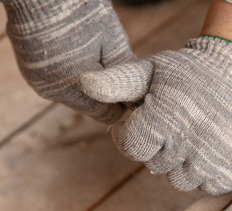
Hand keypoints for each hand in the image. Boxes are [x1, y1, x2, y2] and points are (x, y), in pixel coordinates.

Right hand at [2, 0, 134, 122]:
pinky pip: (56, 81)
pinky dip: (67, 72)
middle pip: (89, 105)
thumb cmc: (81, 11)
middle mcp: (53, 91)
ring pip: (72, 94)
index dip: (121, 104)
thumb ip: (124, 72)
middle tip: (110, 65)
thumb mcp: (112, 41)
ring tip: (90, 53)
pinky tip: (72, 51)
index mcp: (76, 87)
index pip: (107, 114)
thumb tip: (137, 95)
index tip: (131, 91)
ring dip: (85, 82)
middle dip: (103, 93)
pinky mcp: (30, 71)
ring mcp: (38, 81)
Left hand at [79, 36, 231, 193]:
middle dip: (163, 148)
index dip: (136, 135)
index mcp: (164, 119)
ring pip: (184, 181)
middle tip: (181, 124)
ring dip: (187, 164)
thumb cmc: (191, 72)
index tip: (150, 122)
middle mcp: (189, 145)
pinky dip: (211, 173)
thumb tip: (83, 83)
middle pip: (158, 167)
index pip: (132, 149)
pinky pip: (211, 186)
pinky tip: (216, 148)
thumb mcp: (152, 70)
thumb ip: (118, 82)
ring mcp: (216, 160)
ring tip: (200, 136)